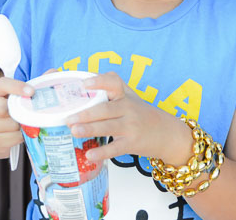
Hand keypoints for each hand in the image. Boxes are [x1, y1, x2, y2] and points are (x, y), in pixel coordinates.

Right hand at [0, 76, 33, 156]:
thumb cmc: (9, 110)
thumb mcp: (17, 96)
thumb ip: (34, 84)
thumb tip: (53, 71)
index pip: (3, 84)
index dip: (17, 86)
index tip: (32, 91)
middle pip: (1, 107)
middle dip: (18, 111)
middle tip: (27, 113)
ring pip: (10, 125)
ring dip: (22, 126)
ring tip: (25, 124)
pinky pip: (12, 139)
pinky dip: (20, 137)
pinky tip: (21, 134)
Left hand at [66, 72, 193, 163]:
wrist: (167, 133)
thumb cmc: (143, 114)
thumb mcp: (130, 97)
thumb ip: (110, 90)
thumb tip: (80, 85)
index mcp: (125, 95)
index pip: (113, 82)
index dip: (99, 82)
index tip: (84, 84)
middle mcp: (128, 108)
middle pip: (105, 109)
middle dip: (85, 113)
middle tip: (68, 118)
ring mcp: (131, 126)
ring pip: (107, 127)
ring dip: (89, 129)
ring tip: (73, 131)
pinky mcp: (132, 143)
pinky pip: (114, 148)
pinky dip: (101, 152)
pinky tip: (89, 154)